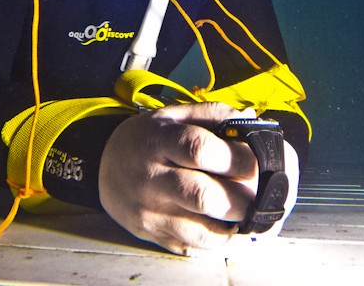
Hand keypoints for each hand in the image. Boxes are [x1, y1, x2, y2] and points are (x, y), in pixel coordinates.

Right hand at [98, 102, 258, 254]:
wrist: (105, 164)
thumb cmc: (150, 138)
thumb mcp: (175, 115)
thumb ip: (215, 115)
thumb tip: (254, 124)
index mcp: (160, 140)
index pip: (199, 149)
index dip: (236, 158)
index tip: (257, 162)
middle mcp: (152, 178)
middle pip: (202, 196)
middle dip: (241, 199)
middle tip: (257, 194)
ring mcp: (151, 212)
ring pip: (200, 232)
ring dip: (234, 227)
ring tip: (246, 213)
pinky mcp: (153, 235)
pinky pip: (194, 248)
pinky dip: (219, 242)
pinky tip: (228, 226)